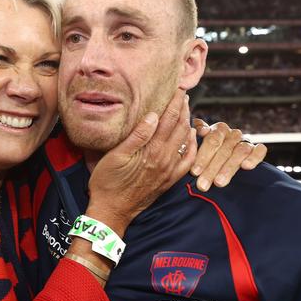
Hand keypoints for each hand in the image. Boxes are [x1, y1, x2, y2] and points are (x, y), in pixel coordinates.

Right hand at [86, 90, 195, 234]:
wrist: (112, 211)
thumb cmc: (107, 182)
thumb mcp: (116, 156)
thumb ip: (137, 136)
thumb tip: (154, 115)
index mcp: (152, 151)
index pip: (169, 120)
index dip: (175, 102)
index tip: (178, 88)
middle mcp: (165, 160)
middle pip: (180, 128)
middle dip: (183, 109)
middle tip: (184, 94)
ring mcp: (169, 171)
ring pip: (185, 142)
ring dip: (188, 123)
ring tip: (186, 109)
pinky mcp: (169, 180)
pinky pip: (187, 161)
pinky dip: (192, 146)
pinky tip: (190, 137)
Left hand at [189, 120, 266, 191]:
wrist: (227, 155)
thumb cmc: (210, 151)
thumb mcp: (200, 144)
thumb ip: (196, 138)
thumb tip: (200, 131)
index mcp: (218, 129)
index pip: (211, 141)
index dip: (202, 157)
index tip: (194, 172)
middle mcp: (233, 134)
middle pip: (223, 150)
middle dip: (212, 168)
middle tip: (203, 184)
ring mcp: (246, 141)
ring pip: (239, 152)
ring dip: (228, 169)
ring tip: (219, 183)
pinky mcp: (258, 149)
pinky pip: (260, 150)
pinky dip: (254, 157)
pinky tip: (246, 166)